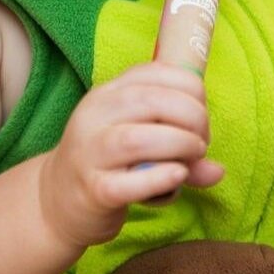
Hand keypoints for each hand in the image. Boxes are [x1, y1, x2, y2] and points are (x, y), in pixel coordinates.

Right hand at [37, 62, 223, 248]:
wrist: (56, 200)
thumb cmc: (109, 163)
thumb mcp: (140, 143)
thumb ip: (179, 148)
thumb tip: (218, 169)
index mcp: (108, 93)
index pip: (156, 72)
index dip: (192, 90)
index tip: (202, 116)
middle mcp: (95, 116)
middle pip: (151, 101)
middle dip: (192, 117)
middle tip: (202, 142)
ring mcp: (90, 153)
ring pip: (138, 139)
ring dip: (180, 145)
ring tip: (191, 158)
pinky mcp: (93, 190)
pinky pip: (129, 182)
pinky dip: (160, 178)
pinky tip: (177, 176)